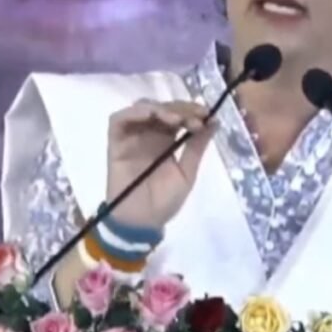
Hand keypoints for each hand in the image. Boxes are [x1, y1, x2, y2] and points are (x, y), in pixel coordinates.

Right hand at [105, 99, 214, 230]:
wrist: (142, 223)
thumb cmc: (164, 202)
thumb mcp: (187, 173)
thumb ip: (197, 147)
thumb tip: (215, 122)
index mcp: (167, 141)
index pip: (178, 115)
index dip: (191, 110)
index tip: (206, 114)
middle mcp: (149, 134)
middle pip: (162, 108)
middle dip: (180, 108)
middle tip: (195, 118)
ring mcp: (131, 137)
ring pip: (142, 108)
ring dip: (159, 108)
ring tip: (176, 119)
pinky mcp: (115, 143)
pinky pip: (118, 121)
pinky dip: (133, 113)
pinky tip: (150, 115)